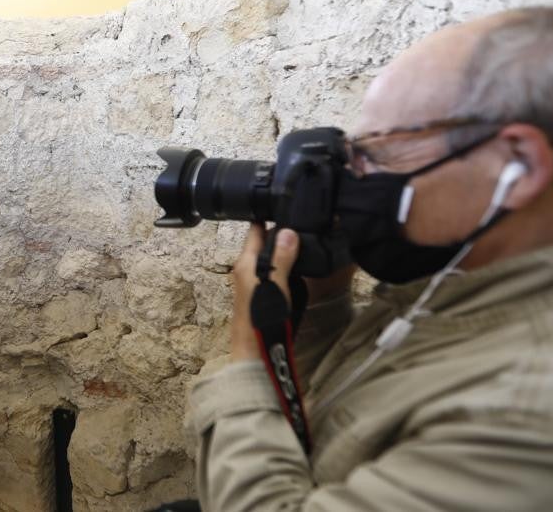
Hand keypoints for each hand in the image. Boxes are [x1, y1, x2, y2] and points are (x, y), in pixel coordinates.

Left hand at [229, 224, 297, 361]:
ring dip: (285, 247)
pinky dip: (288, 263)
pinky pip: (276, 271)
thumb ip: (281, 258)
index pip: (255, 230)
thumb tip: (287, 231)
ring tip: (307, 233)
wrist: (257, 352)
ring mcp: (256, 283)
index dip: (266, 214)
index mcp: (245, 263)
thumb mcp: (274, 285)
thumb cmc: (262, 319)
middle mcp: (247, 270)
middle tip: (303, 214)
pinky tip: (302, 263)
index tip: (284, 198)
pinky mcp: (265, 294)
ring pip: (271, 257)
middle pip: (263, 242)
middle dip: (280, 229)